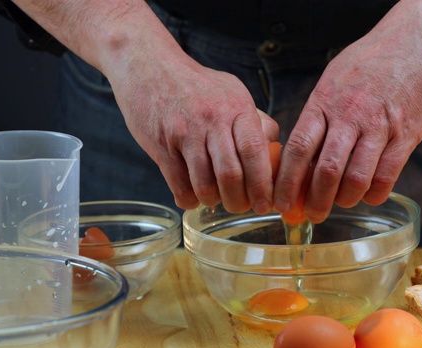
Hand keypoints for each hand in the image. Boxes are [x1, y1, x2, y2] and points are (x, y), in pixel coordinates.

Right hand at [110, 50, 279, 212]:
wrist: (148, 66)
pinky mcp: (161, 145)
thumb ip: (254, 119)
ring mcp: (184, 133)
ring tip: (217, 200)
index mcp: (235, 108)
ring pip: (204, 183)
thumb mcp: (232, 90)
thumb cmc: (195, 84)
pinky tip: (193, 197)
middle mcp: (212, 120)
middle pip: (231, 173)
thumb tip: (274, 144)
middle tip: (241, 207)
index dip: (262, 182)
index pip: (254, 150)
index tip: (266, 202)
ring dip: (213, 200)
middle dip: (239, 200)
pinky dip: (188, 199)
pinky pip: (178, 184)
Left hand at [273, 0, 421, 222]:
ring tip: (341, 203)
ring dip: (345, 199)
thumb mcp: (334, 78)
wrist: (418, 38)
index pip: (297, 148)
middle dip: (315, 200)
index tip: (280, 202)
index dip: (286, 181)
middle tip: (312, 215)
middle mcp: (349, 114)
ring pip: (356, 176)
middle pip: (325, 169)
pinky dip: (376, 193)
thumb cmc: (372, 59)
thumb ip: (318, 113)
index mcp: (324, 101)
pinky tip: (371, 196)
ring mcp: (379, 124)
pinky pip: (388, 173)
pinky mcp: (407, 133)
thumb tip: (300, 153)